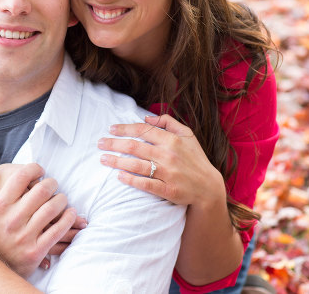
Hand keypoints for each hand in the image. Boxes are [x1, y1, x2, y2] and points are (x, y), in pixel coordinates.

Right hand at [0, 162, 79, 277]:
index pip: (21, 177)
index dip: (34, 168)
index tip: (39, 170)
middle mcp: (11, 220)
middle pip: (41, 191)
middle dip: (51, 182)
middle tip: (52, 183)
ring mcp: (24, 236)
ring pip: (52, 209)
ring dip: (61, 199)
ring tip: (60, 197)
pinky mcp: (35, 251)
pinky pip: (57, 231)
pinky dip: (67, 219)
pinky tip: (69, 213)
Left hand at [98, 114, 224, 205]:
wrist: (208, 187)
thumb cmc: (195, 158)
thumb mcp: (187, 135)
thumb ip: (168, 122)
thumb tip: (146, 117)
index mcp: (172, 139)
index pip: (142, 130)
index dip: (124, 128)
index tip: (111, 129)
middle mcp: (168, 155)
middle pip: (134, 147)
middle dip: (114, 144)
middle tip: (100, 144)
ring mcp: (168, 173)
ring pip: (136, 165)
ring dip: (117, 161)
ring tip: (103, 159)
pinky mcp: (167, 190)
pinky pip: (145, 184)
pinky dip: (131, 180)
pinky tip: (119, 176)